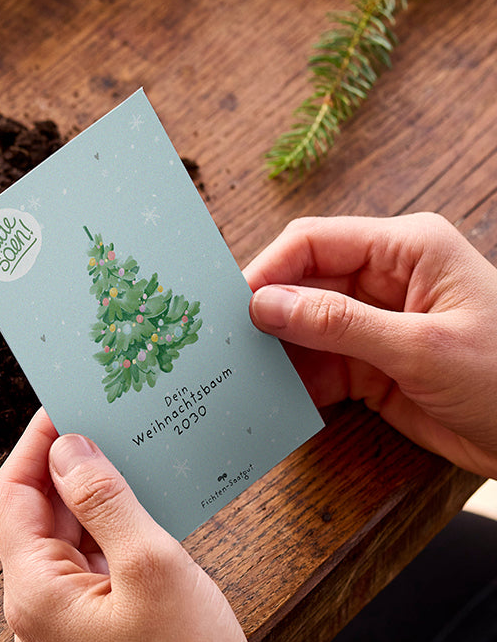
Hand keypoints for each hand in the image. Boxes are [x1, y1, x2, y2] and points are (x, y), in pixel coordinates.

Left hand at [0, 409, 308, 641]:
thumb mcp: (152, 565)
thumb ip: (105, 500)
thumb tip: (68, 448)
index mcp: (34, 593)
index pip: (13, 495)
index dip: (36, 444)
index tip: (66, 403)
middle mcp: (34, 612)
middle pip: (34, 518)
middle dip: (65, 467)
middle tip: (104, 420)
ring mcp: (61, 629)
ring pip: (63, 544)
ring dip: (89, 501)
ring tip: (126, 454)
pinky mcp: (90, 639)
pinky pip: (87, 572)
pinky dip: (107, 536)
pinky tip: (140, 508)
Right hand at [247, 213, 496, 477]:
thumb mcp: (421, 348)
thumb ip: (338, 325)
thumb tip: (265, 305)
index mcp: (405, 250)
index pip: (314, 243)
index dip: (267, 269)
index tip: (228, 307)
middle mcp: (384, 280)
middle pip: (301, 284)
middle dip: (263, 314)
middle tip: (220, 345)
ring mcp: (375, 325)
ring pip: (302, 329)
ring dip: (273, 352)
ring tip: (235, 375)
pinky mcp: (371, 367)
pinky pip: (316, 367)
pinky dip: (292, 383)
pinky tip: (268, 398)